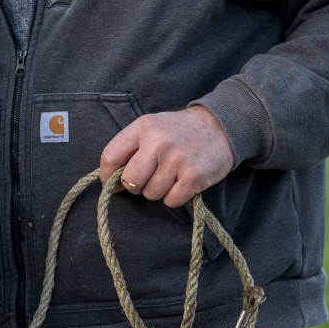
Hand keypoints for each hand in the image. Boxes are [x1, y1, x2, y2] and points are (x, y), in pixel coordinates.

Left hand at [99, 105, 234, 208]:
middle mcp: (159, 142)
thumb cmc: (179, 131)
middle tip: (147, 178)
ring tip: (170, 175)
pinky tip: (182, 182)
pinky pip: (171, 201)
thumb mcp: (152, 127)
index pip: (111, 156)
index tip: (113, 181)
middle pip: (130, 181)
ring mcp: (177, 160)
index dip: (108, 174)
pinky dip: (174, 197)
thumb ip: (130, 148)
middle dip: (134, 186)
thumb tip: (112, 181)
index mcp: (144, 127)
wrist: (220, 127)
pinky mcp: (194, 176)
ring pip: (151, 193)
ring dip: (158, 190)